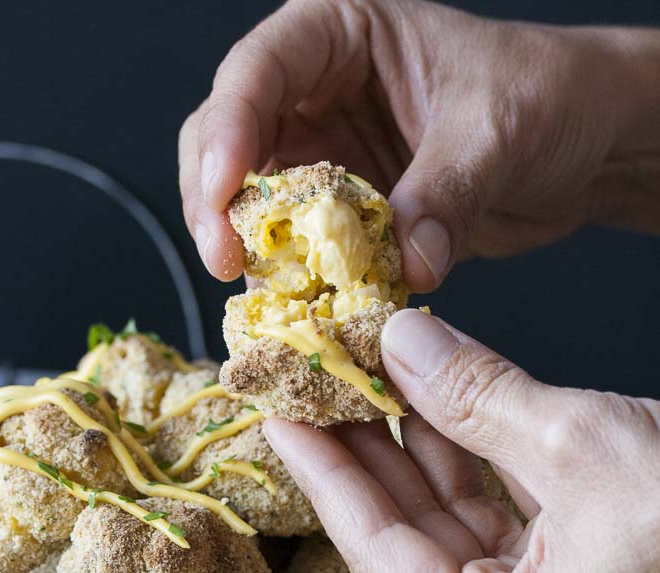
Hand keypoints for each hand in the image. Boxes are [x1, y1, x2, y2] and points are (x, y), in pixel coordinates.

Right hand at [179, 0, 659, 287]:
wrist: (583, 146)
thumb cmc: (546, 95)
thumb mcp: (495, 130)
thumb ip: (443, 194)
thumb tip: (407, 262)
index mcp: (341, 34)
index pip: (257, 71)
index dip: (227, 132)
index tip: (222, 195)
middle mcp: (317, 95)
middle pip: (227, 141)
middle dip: (214, 202)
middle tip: (226, 261)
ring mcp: (327, 160)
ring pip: (252, 205)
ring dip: (251, 252)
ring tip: (260, 296)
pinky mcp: (345, 220)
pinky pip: (302, 254)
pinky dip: (297, 285)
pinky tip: (298, 313)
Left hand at [264, 310, 659, 572]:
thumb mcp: (584, 444)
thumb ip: (478, 397)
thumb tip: (404, 348)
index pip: (377, 553)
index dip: (324, 474)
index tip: (279, 415)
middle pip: (407, 539)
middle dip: (361, 455)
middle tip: (310, 388)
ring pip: (453, 524)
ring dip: (414, 451)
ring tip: (361, 381)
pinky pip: (502, 518)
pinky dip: (471, 461)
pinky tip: (435, 405)